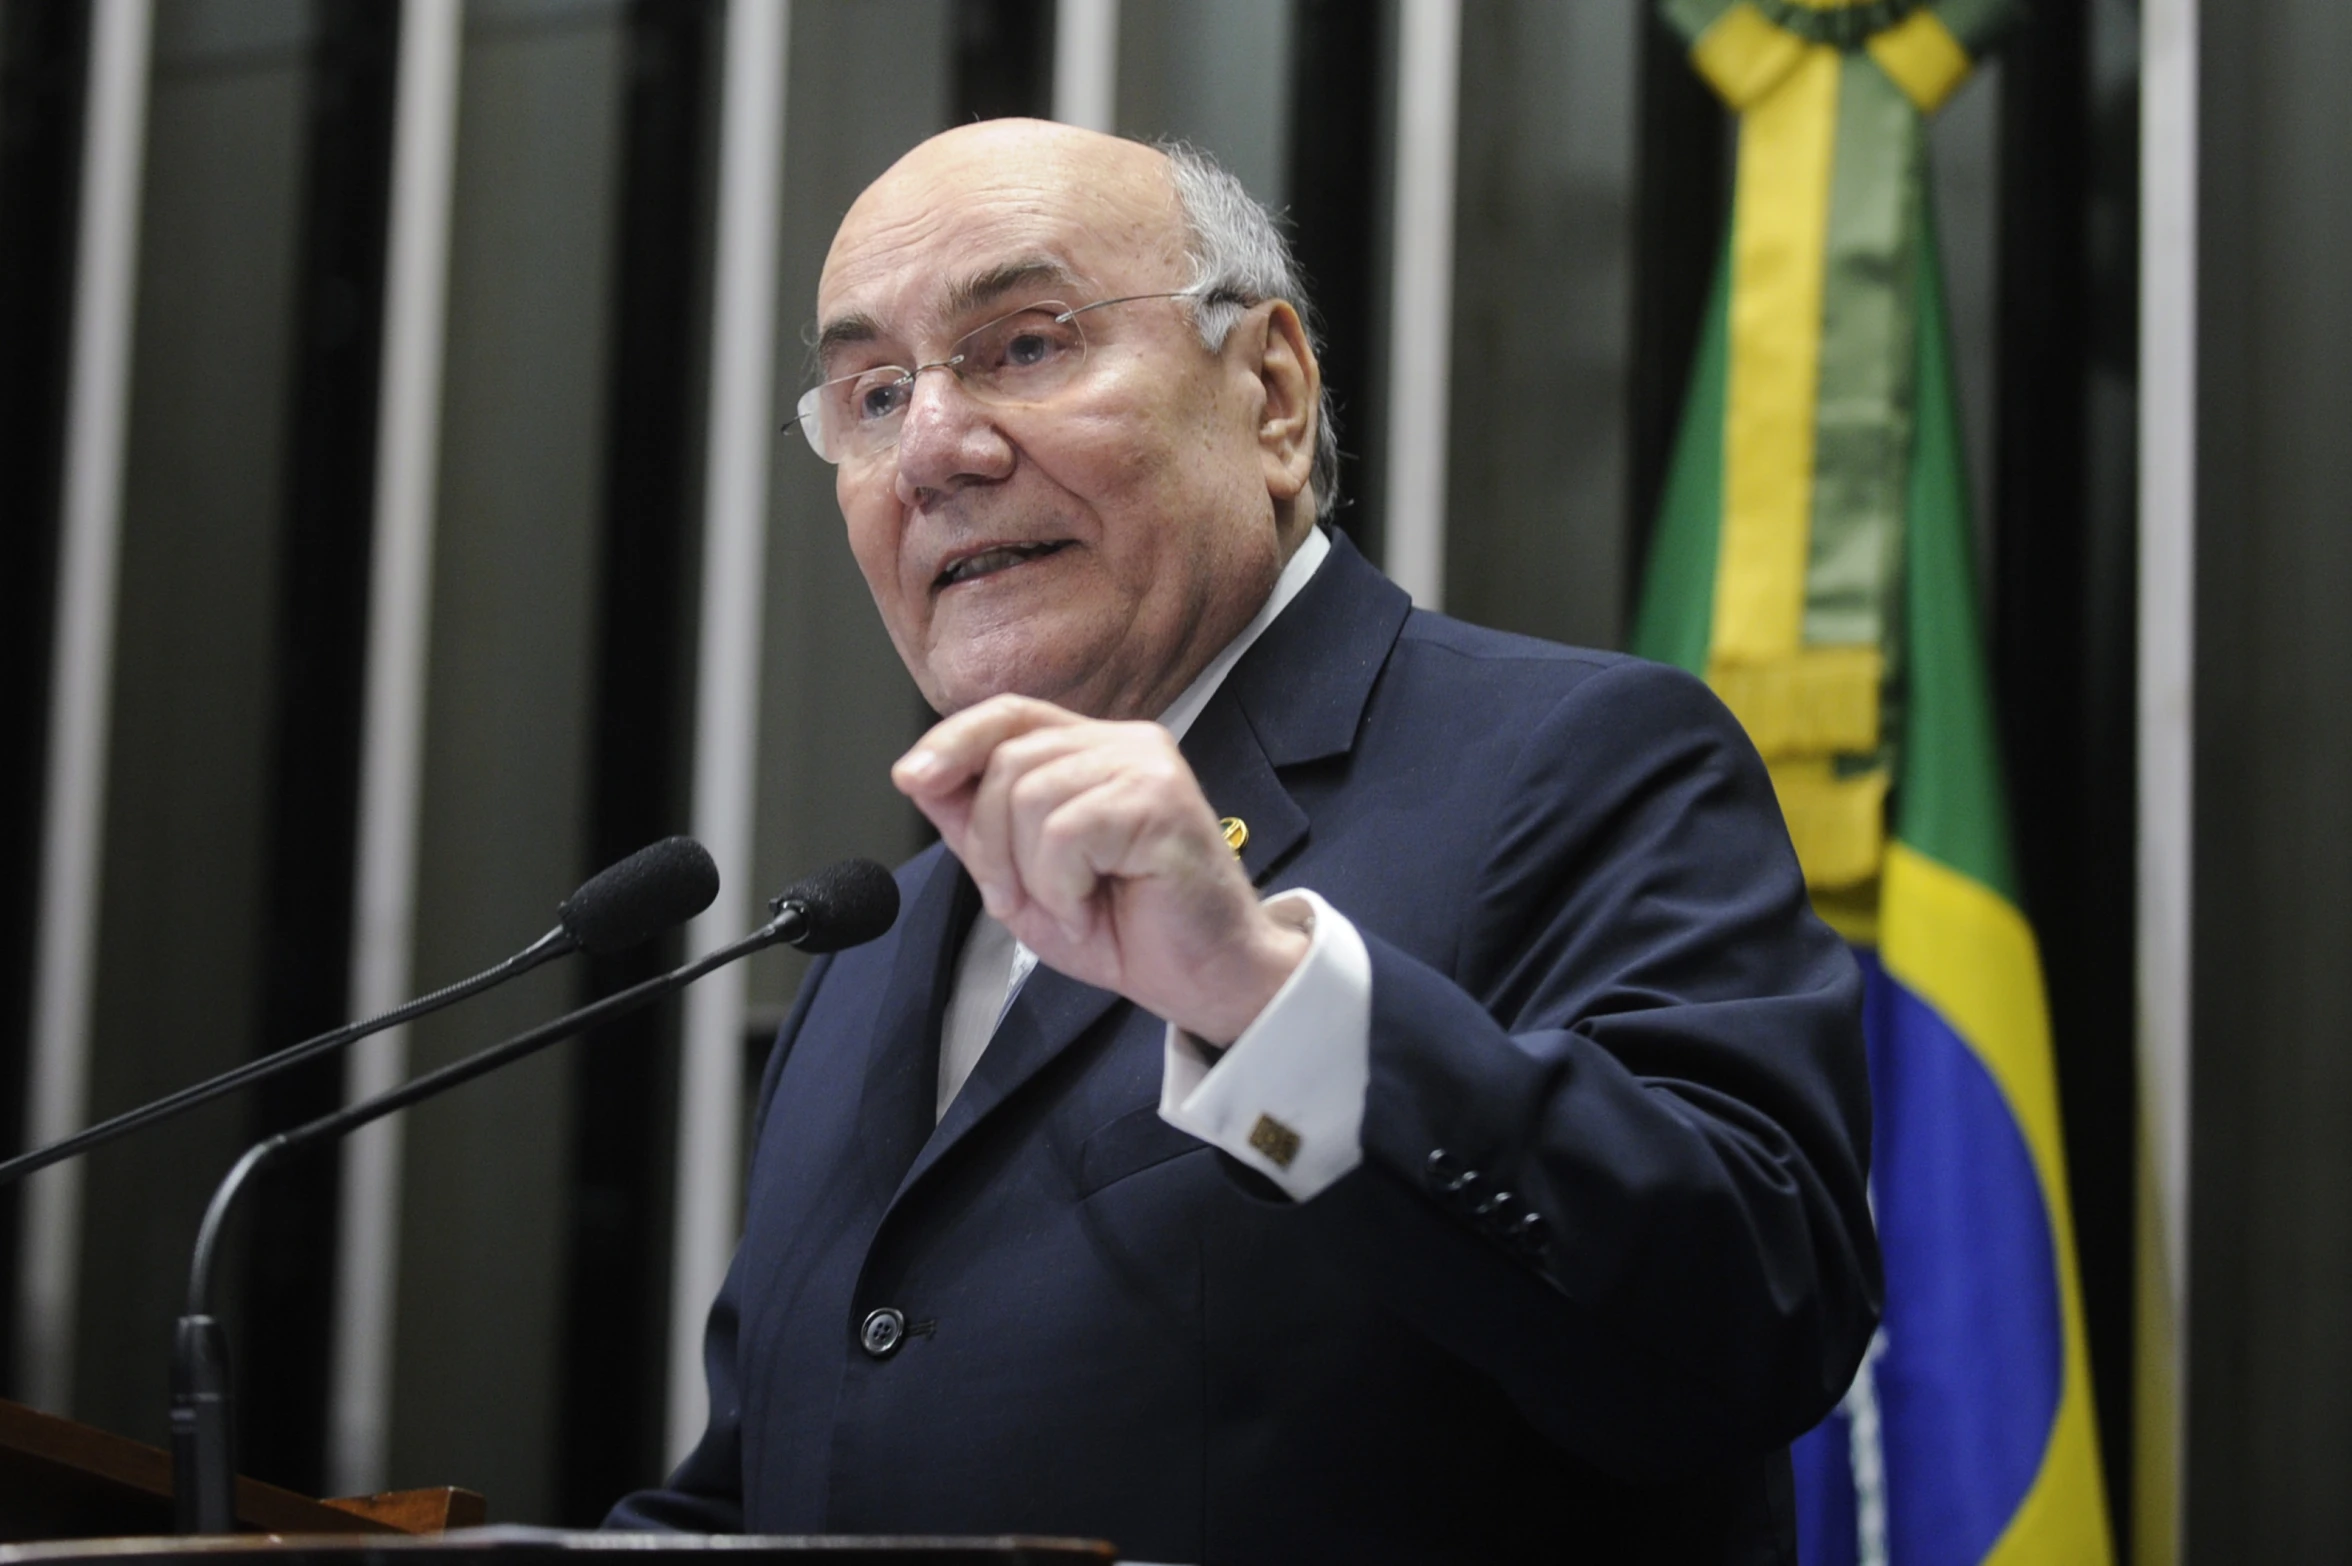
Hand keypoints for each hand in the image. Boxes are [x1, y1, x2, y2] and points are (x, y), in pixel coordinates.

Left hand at [893, 695, 1308, 1043]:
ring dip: (1031, 872)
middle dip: (990, 844)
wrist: (1205, 979)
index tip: (910, 779)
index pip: (1008, 713)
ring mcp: (1146, 765)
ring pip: (1029, 795)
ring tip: (1073, 904)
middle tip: (1026, 898)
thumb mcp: (1025, 880)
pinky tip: (1092, 905)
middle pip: (1006, 760)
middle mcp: (1122, 743)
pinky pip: (1065, 831)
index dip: (952, 740)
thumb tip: (918, 775)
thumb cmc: (1128, 930)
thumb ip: (977, 826)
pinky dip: (1062, 886)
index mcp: (1092, 750)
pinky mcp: (1161, 799)